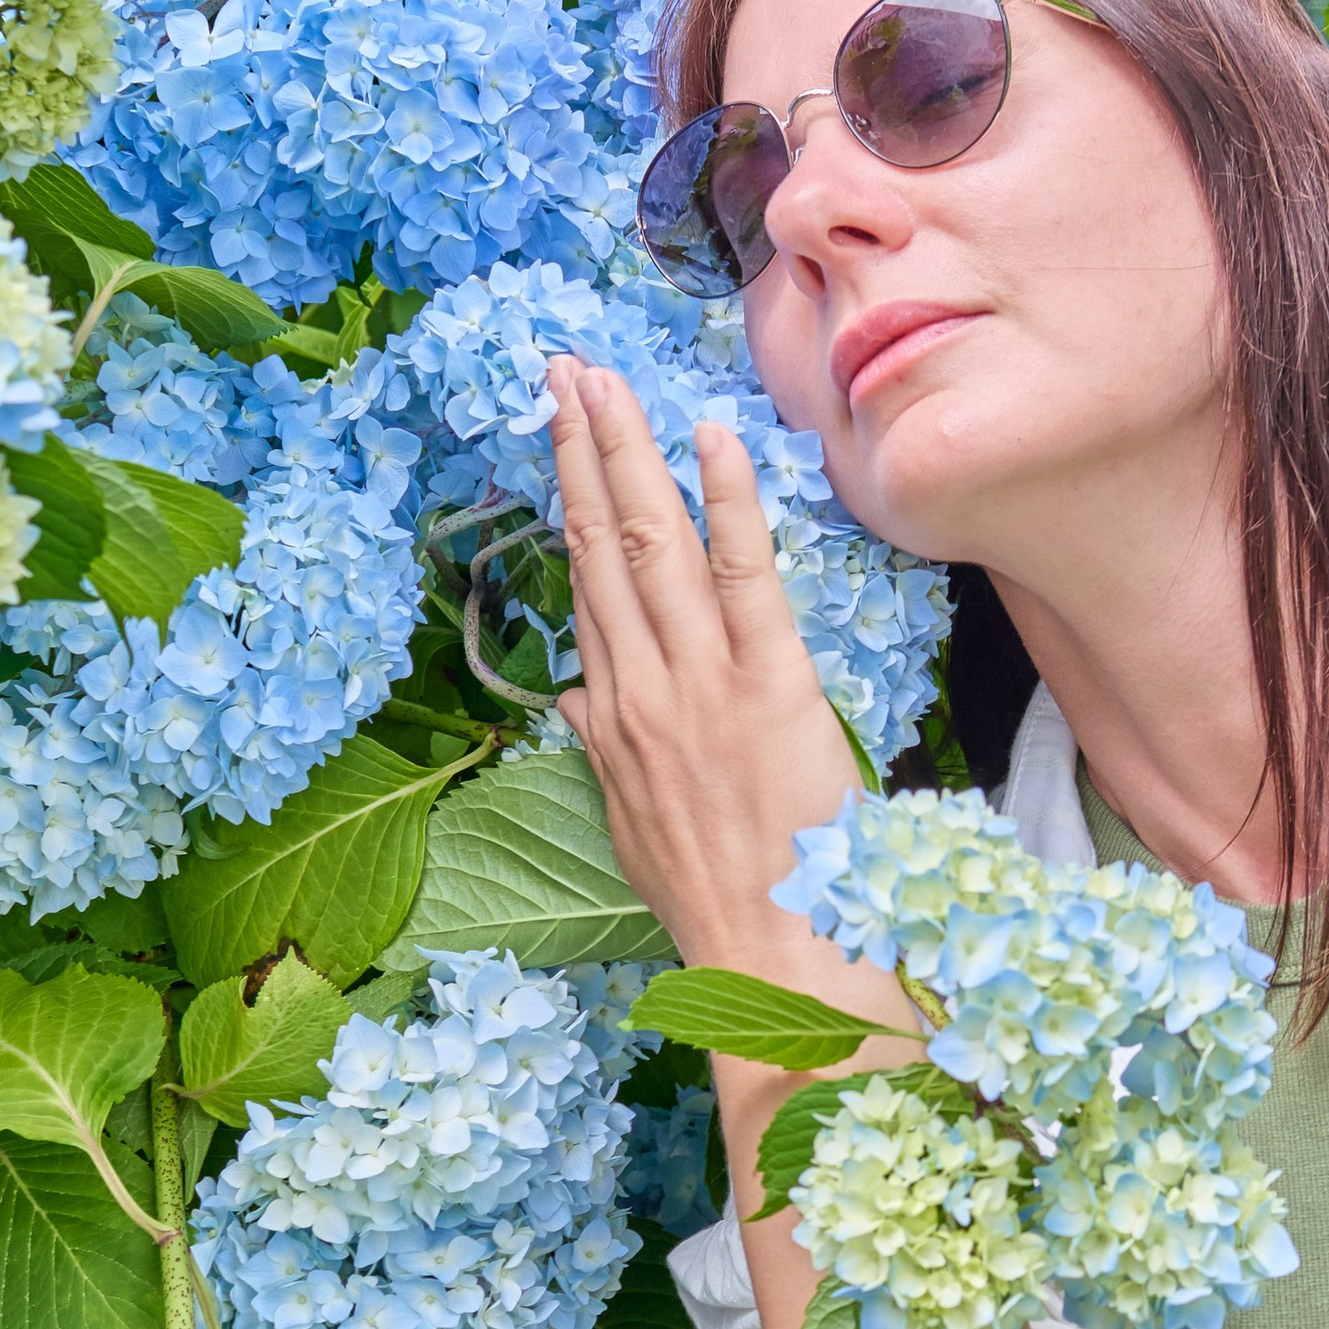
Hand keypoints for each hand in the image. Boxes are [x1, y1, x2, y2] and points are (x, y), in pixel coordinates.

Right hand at [546, 361, 893, 1009]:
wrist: (771, 956)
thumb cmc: (718, 898)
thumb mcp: (633, 828)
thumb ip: (604, 755)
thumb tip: (578, 702)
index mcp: (614, 716)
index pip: (584, 583)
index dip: (567, 499)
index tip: (557, 434)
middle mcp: (642, 687)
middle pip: (600, 544)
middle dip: (581, 450)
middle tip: (564, 372)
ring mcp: (701, 682)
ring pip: (653, 544)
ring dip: (630, 453)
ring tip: (608, 381)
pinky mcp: (769, 686)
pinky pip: (745, 577)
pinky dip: (727, 502)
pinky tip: (712, 438)